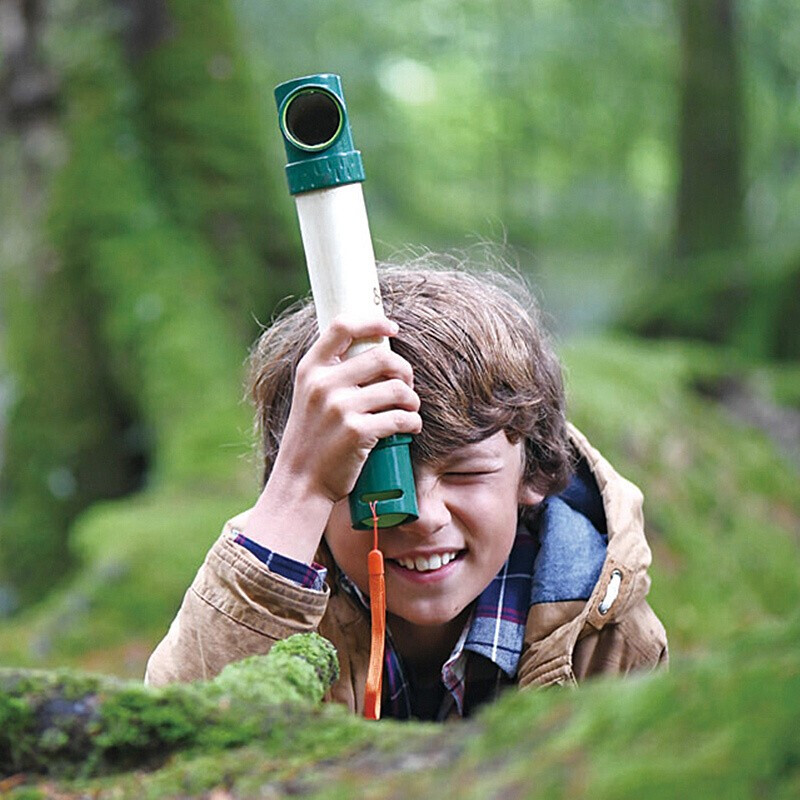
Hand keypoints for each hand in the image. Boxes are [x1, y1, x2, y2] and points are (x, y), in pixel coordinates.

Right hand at [278, 313, 421, 502]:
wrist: (300, 482)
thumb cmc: (311, 439)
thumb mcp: (309, 397)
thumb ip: (331, 374)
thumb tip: (374, 352)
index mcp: (310, 370)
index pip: (342, 327)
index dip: (372, 321)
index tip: (392, 328)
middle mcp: (323, 384)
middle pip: (382, 357)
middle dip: (404, 371)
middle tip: (406, 385)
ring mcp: (340, 408)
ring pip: (397, 389)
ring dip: (412, 400)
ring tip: (409, 410)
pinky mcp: (357, 432)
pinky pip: (401, 418)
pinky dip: (413, 422)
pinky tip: (410, 427)